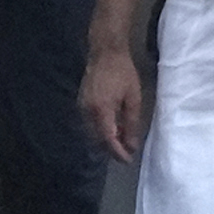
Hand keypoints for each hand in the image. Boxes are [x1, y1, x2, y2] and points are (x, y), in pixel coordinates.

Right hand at [81, 46, 145, 162]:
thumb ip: (132, 122)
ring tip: (122, 142)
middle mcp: (87, 112)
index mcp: (101, 110)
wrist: (105, 53)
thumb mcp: (133, 97)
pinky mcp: (80, 104)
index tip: (128, 160)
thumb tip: (132, 144)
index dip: (117, 152)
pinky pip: (88, 125)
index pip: (107, 139)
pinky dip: (100, 131)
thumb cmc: (123, 73)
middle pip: (97, 140)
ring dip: (105, 141)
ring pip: (92, 133)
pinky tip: (112, 129)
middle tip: (126, 153)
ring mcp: (81, 108)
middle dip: (111, 149)